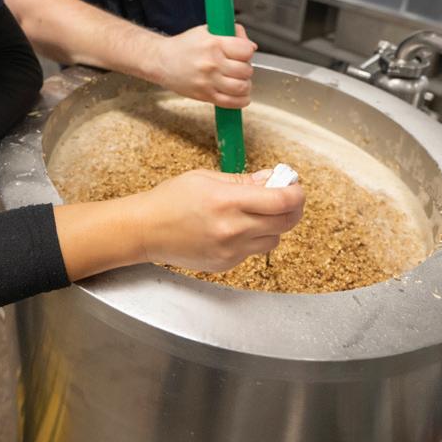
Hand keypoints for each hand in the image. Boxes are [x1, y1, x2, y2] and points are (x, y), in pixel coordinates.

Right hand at [125, 168, 303, 271]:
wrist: (146, 230)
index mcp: (228, 201)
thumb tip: (273, 178)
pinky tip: (235, 227)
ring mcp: (230, 250)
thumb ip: (244, 180)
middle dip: (292, 207)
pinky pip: (254, 251)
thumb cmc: (170, 200)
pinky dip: (254, 238)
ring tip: (255, 213)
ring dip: (273, 224)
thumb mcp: (206, 178)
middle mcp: (233, 229)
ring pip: (274, 239)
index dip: (295, 192)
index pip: (281, 201)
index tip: (294, 185)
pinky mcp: (226, 264)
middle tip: (286, 196)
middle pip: (286, 222)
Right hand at [152, 23, 255, 107]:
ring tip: (238, 80)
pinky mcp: (205, 96)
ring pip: (242, 87)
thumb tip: (251, 45)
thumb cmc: (183, 46)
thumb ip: (230, 33)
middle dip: (245, 68)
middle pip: (246, 70)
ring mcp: (208, 82)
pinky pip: (232, 102)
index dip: (247, 51)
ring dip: (245, 84)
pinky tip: (239, 94)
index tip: (242, 52)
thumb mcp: (206, 31)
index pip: (246, 50)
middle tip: (237, 66)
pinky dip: (241, 100)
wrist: (161, 61)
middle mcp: (212, 64)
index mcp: (213, 44)